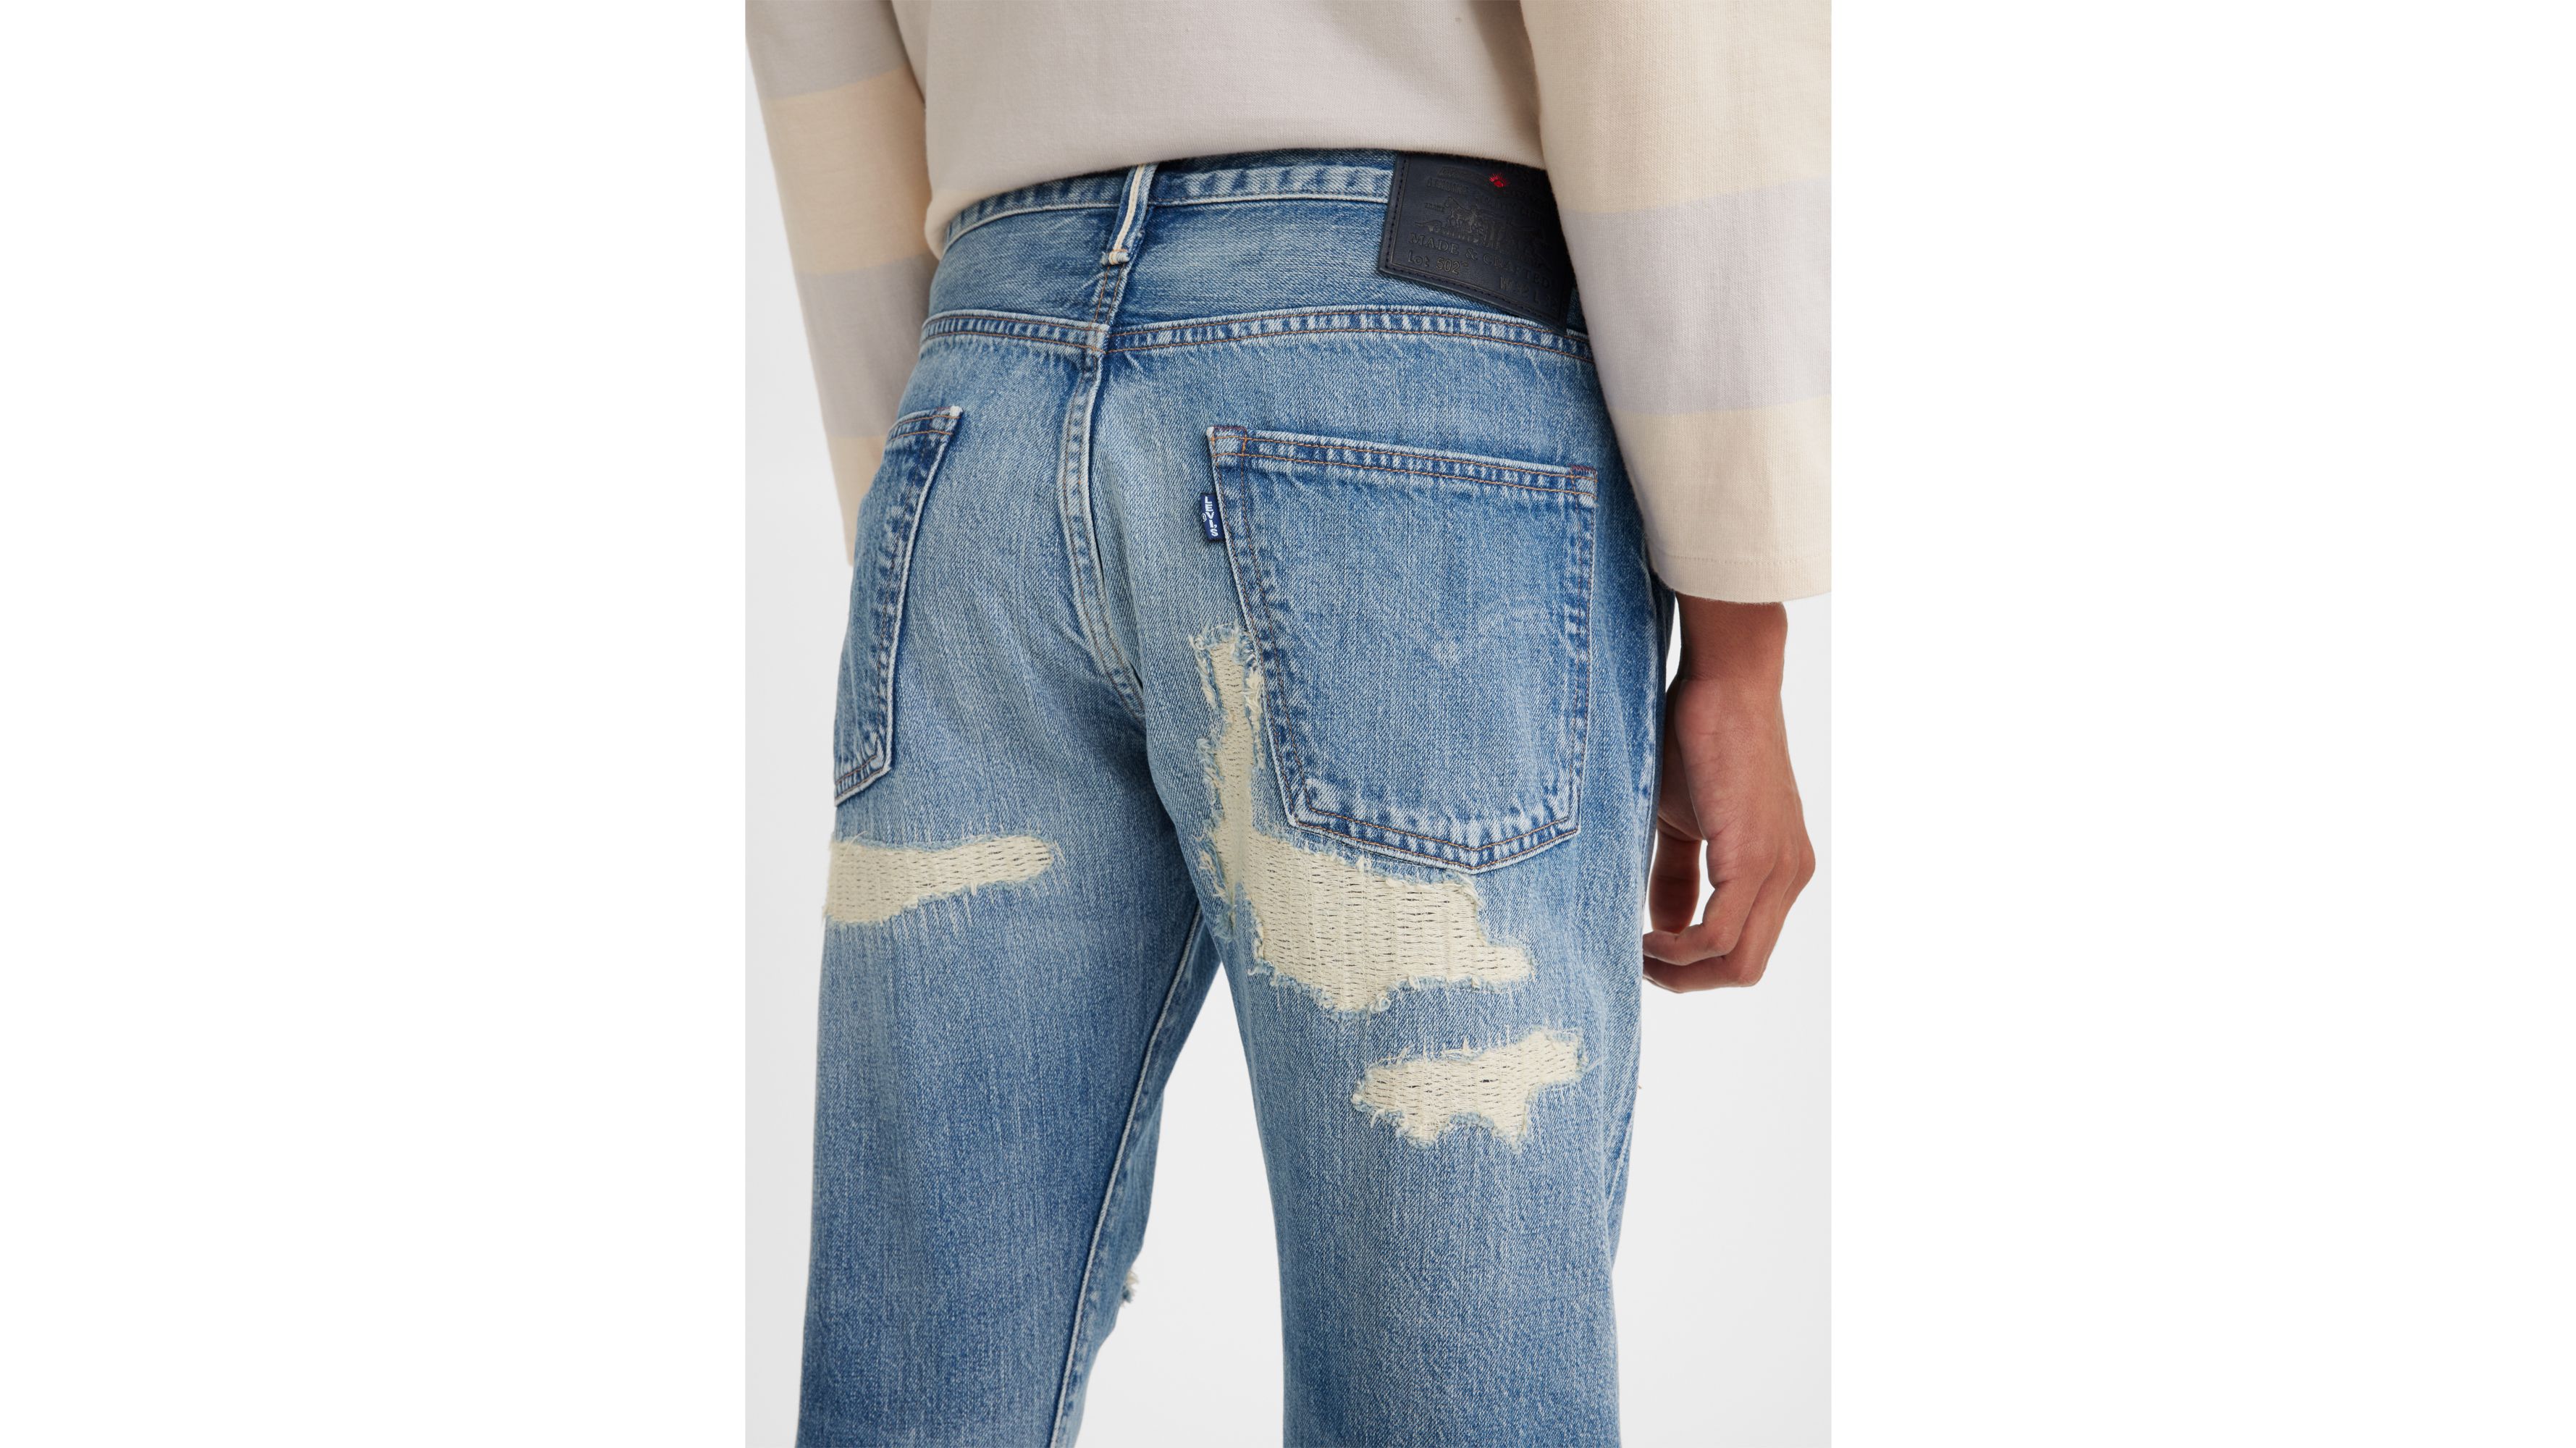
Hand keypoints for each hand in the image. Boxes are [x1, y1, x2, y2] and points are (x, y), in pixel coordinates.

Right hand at [1642, 597, 1814, 990]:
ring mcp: (1780, 870)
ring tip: (1634, 953)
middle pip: (1745, 969)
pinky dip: (1679, 950)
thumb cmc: (1697, 738)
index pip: (1744, 949)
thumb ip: (1678, 875)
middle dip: (1686, 981)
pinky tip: (1645, 937)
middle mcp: (1790, 876)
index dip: (1694, 967)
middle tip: (1635, 965)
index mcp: (1778, 868)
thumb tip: (1664, 928)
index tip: (1643, 955)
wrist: (1724, 682)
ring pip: (1738, 962)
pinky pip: (1721, 936)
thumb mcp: (1682, 821)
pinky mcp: (1756, 858)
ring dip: (1680, 971)